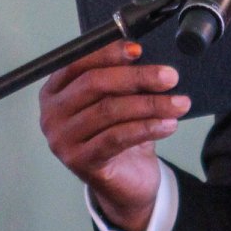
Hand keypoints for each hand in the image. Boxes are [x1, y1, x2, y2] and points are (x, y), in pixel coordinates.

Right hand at [38, 40, 189, 230]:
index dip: (109, 53)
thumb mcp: (118, 100)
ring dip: (150, 104)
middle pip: (94, 84)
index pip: (79, 63)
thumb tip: (145, 56)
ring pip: (109, 111)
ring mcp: (62, 139)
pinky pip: (116, 137)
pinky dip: (146, 127)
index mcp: (55, 90)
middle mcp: (52, 114)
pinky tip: (168, 124)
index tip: (139, 50)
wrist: (125, 181)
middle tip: (169, 77)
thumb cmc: (119, 135)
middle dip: (137, 77)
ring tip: (178, 103)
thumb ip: (122, 79)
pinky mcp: (80, 161)